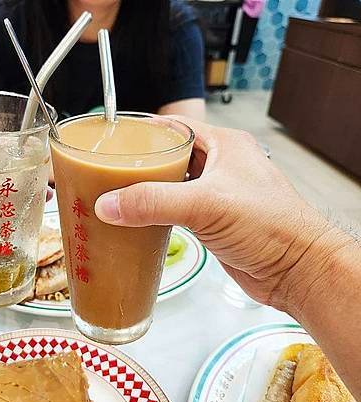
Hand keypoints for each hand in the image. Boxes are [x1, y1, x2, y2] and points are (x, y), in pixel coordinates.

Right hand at [94, 116, 350, 314]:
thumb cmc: (272, 227)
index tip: (114, 141)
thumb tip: (110, 204)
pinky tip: (140, 221)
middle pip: (169, 157)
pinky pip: (176, 211)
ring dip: (147, 192)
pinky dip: (157, 214)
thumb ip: (154, 202)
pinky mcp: (212, 221)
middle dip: (140, 165)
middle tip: (109, 172)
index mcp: (223, 145)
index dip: (143, 133)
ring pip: (171, 185)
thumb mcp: (207, 205)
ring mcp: (216, 194)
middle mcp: (220, 166)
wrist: (297, 270)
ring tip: (116, 195)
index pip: (174, 127)